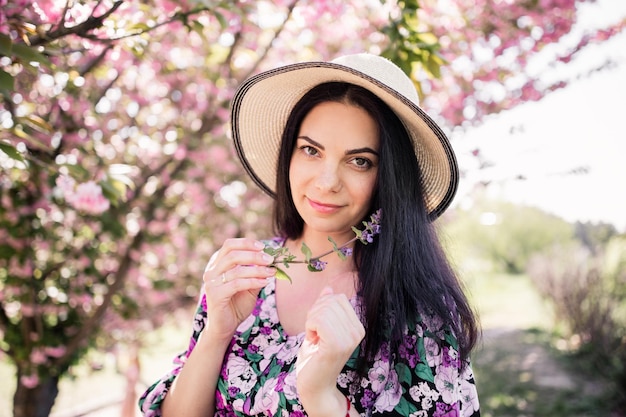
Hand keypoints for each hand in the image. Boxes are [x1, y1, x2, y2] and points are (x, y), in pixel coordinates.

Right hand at [203, 238, 274, 341]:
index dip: (246, 243)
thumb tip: (271, 260)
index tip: (263, 247)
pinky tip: (264, 282)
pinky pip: (237, 284)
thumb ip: (256, 272)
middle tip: (270, 259)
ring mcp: (211, 282)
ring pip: (236, 269)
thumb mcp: (249, 285)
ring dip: (257, 269)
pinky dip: (253, 281)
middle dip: (254, 255)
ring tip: (271, 272)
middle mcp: (211, 271)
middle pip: (232, 254)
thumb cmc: (237, 304)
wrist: (225, 326)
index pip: (229, 245)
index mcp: (217, 263)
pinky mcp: (214, 295)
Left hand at [296, 287, 364, 415]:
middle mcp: (358, 331)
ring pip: (323, 310)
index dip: (322, 306)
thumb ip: (326, 308)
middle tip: (313, 332)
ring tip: (314, 338)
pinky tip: (313, 341)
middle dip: (315, 312)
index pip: (338, 298)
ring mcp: (349, 338)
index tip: (318, 326)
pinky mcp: (337, 345)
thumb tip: (329, 288)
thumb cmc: (315, 357)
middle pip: (331, 301)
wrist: (315, 385)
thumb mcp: (320, 327)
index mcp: (358, 326)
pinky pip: (319, 320)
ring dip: (311, 321)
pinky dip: (309, 327)